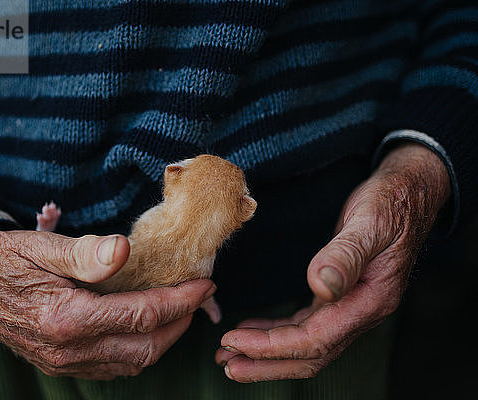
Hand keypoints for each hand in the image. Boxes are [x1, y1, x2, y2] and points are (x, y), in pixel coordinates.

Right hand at [0, 230, 215, 378]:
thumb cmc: (5, 258)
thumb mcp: (42, 245)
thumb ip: (85, 252)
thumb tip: (126, 250)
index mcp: (66, 317)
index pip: (142, 314)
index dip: (180, 300)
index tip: (204, 283)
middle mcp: (67, 350)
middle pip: (145, 347)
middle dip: (180, 323)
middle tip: (198, 297)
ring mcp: (62, 363)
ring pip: (131, 363)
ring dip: (162, 339)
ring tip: (179, 311)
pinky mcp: (59, 365)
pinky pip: (111, 367)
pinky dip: (138, 350)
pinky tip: (145, 328)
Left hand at [215, 143, 449, 381]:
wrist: (407, 194)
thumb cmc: (389, 205)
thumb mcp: (369, 223)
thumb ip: (345, 255)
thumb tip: (319, 285)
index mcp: (369, 301)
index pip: (315, 340)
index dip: (273, 347)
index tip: (235, 342)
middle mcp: (361, 312)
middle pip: (310, 355)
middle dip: (266, 363)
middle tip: (226, 364)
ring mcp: (351, 307)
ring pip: (306, 345)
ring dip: (267, 354)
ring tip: (230, 356)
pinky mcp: (339, 298)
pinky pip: (305, 326)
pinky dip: (277, 333)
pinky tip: (253, 333)